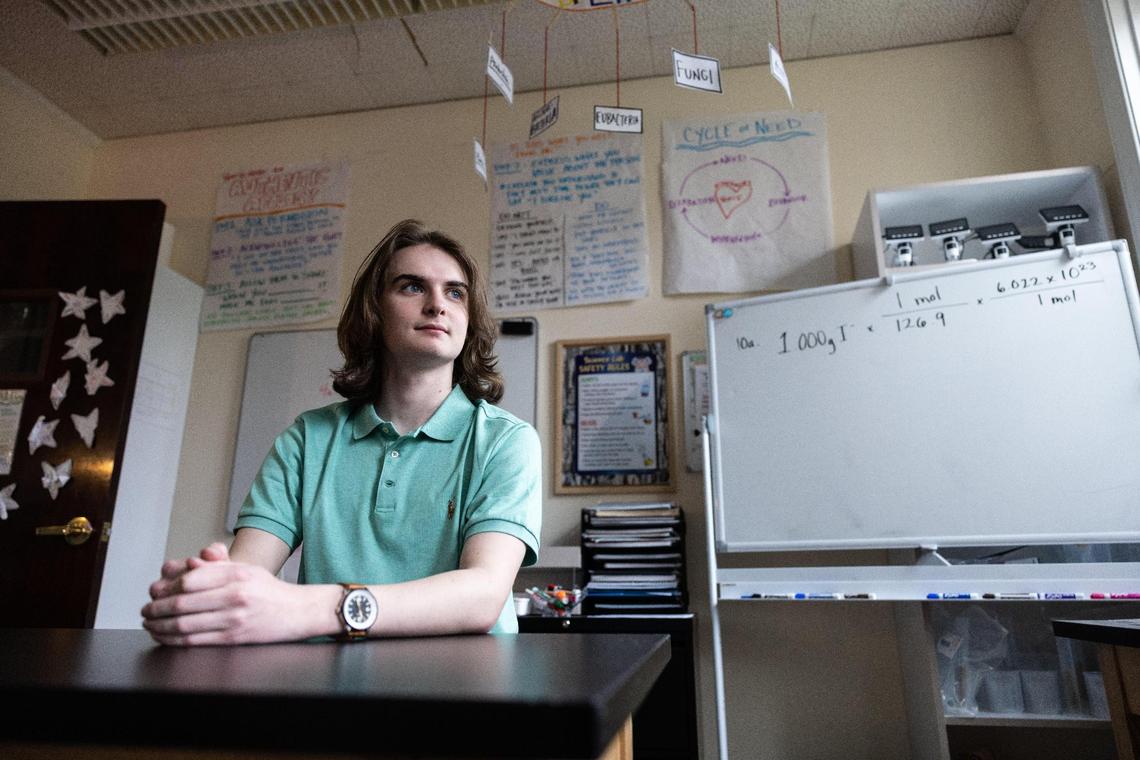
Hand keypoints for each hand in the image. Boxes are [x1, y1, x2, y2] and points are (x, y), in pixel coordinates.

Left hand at [141, 550, 329, 645]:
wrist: (299, 611)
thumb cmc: (271, 591)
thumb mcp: (247, 570)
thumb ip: (217, 568)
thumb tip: (186, 568)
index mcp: (236, 575)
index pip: (190, 580)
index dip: (166, 587)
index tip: (155, 592)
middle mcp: (235, 596)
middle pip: (183, 603)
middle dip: (157, 609)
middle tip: (145, 611)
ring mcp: (234, 619)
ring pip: (185, 625)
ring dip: (160, 627)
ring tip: (150, 624)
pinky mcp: (234, 638)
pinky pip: (196, 641)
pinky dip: (174, 640)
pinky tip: (165, 637)